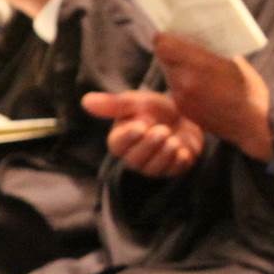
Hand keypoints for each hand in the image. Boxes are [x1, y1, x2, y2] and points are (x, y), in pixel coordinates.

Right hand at [82, 89, 203, 177]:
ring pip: (153, 169)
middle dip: (150, 145)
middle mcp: (133, 157)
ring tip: (174, 139)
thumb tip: (85, 101)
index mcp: (121, 140)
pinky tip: (184, 150)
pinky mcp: (172, 169)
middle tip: (162, 130)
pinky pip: (173, 171)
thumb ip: (114, 104)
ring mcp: (153, 166)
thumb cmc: (155, 109)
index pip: (117, 145)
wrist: (187, 115)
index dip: (129, 137)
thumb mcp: (137, 102)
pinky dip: (180, 160)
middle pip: (135, 160)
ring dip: (165, 153)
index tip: (142, 126)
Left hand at [154, 32, 272, 159]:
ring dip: (177, 66)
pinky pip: (175, 87)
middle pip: (164, 56)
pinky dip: (184, 82)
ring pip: (169, 71)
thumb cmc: (250, 90)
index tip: (174, 32)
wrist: (253, 126)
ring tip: (196, 66)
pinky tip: (200, 84)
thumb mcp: (236, 62)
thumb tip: (198, 38)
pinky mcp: (183, 109)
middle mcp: (185, 81)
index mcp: (200, 65)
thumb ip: (212, 51)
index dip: (166, 36)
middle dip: (173, 50)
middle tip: (184, 45)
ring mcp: (181, 97)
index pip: (163, 43)